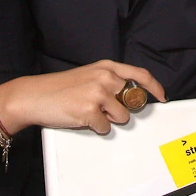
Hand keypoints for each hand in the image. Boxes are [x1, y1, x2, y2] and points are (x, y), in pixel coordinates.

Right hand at [4, 60, 165, 134]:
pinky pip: (106, 128)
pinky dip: (97, 128)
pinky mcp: (90, 111)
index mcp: (106, 67)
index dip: (155, 87)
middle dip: (121, 110)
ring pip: (121, 117)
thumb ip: (109, 81)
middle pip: (131, 101)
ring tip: (88, 112)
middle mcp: (105, 77)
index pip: (140, 74)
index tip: (162, 97)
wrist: (34, 96)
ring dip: (108, 120)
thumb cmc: (60, 88)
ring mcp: (98, 94)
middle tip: (102, 109)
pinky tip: (81, 119)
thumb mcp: (88, 75)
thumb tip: (129, 97)